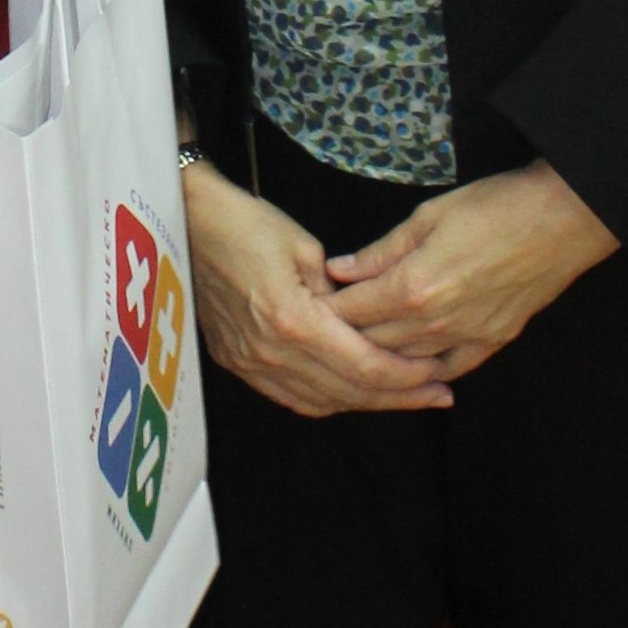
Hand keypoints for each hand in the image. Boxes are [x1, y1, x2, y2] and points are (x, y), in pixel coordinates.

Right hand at [183, 161, 456, 418]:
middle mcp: (271, 354)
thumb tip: (366, 324)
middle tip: (437, 395)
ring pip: (321, 402)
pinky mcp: (237, 363)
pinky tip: (353, 394)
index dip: (406, 377)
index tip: (439, 376)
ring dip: (366, 403)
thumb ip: (341, 296)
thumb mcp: (307, 249)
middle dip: (398, 396)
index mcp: (294, 321)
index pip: (363, 366)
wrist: (188, 224)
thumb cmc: (248, 224)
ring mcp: (250, 364)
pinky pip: (291, 397)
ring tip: (404, 397)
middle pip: (348, 392)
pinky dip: (329, 400)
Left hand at [325, 163, 618, 382]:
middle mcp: (434, 321)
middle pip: (371, 344)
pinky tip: (410, 371)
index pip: (350, 311)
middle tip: (317, 336)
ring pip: (405, 363)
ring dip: (377, 359)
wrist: (563, 219)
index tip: (301, 309)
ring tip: (352, 353)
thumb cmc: (497, 206)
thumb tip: (339, 270)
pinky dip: (425, 372)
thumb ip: (381, 251)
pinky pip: (448, 369)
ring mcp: (465, 337)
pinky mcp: (492, 342)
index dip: (322, 311)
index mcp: (412, 286)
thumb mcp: (429, 215)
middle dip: (339, 340)